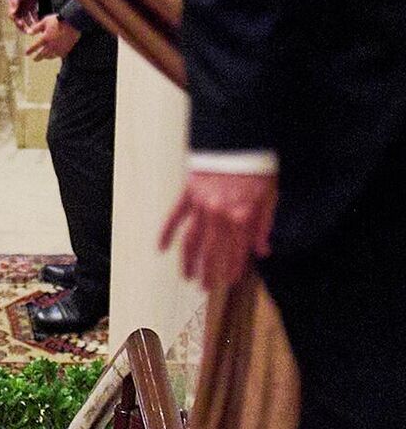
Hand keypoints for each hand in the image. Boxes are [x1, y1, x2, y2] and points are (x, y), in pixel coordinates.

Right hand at [6, 0, 37, 29]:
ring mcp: (25, 8)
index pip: (13, 17)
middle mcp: (18, 9)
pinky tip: (40, 23)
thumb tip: (12, 13)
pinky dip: (36, 20)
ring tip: (36, 30)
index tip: (21, 25)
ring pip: (27, 20)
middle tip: (29, 32)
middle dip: (24, 27)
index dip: (16, 21)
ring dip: (30, 25)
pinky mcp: (32, 7)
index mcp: (13, 6)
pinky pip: (34, 16)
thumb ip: (15, 2)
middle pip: (20, 21)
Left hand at [25, 15, 79, 61]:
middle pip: (42, 54)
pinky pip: (60, 55)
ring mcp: (59, 48)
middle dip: (37, 57)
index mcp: (45, 38)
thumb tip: (28, 33)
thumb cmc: (58, 20)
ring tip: (45, 57)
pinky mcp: (67, 49)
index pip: (35, 47)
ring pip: (51, 56)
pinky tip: (55, 55)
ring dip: (46, 57)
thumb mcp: (45, 21)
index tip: (26, 53)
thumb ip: (36, 28)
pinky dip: (56, 55)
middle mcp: (51, 45)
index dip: (30, 51)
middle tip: (34, 59)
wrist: (73, 22)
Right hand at [160, 170, 277, 291]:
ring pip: (191, 239)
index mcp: (241, 216)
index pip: (236, 251)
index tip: (229, 281)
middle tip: (204, 287)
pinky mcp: (188, 194)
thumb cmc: (256, 168)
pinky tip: (160, 248)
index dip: (233, 268)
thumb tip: (262, 251)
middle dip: (209, 271)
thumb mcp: (269, 198)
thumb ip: (263, 226)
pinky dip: (166, 232)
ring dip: (188, 260)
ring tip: (185, 276)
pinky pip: (174, 216)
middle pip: (211, 250)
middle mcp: (218, 214)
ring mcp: (200, 204)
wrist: (238, 141)